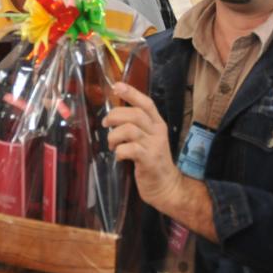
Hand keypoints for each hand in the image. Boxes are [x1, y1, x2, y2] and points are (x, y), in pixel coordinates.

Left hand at [103, 82, 182, 209]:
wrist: (166, 186)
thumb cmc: (152, 161)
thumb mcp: (148, 139)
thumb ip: (136, 126)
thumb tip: (114, 115)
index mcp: (157, 124)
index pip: (146, 103)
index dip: (131, 93)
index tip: (116, 86)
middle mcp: (157, 132)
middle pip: (135, 114)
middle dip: (115, 115)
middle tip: (105, 124)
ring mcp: (154, 146)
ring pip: (129, 130)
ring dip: (114, 135)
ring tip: (112, 144)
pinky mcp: (149, 161)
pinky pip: (129, 149)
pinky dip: (119, 151)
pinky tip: (119, 156)